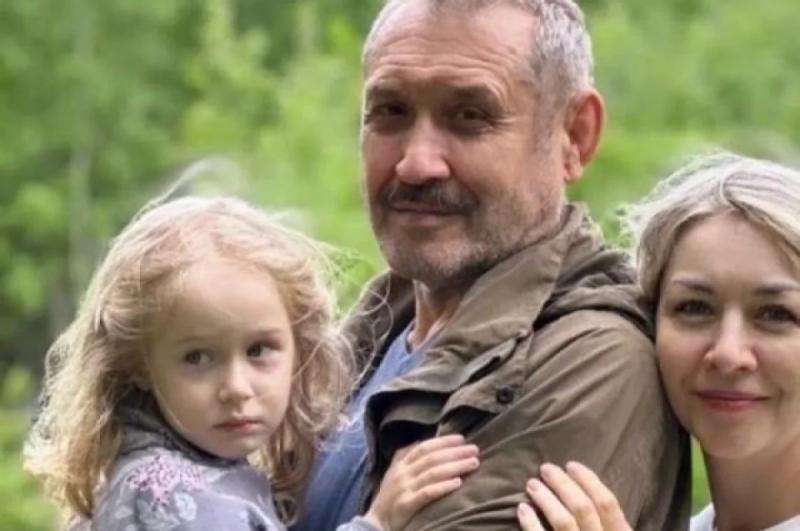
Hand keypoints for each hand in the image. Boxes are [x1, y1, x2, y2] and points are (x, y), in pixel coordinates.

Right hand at [364, 434, 479, 530]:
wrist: (375, 524)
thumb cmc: (389, 499)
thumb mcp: (393, 474)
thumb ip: (404, 457)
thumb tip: (419, 442)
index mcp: (401, 465)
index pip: (424, 447)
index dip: (443, 441)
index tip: (462, 438)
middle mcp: (403, 474)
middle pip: (432, 458)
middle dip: (455, 452)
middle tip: (475, 449)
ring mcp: (404, 489)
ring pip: (433, 473)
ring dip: (455, 466)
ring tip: (473, 463)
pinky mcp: (406, 505)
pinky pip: (427, 493)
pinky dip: (443, 486)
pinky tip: (458, 483)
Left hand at [517, 462, 631, 530]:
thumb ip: (608, 520)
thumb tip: (590, 490)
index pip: (608, 503)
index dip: (589, 481)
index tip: (571, 464)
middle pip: (583, 508)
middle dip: (563, 484)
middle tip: (546, 468)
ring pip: (563, 521)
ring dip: (546, 498)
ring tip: (531, 484)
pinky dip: (530, 522)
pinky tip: (522, 508)